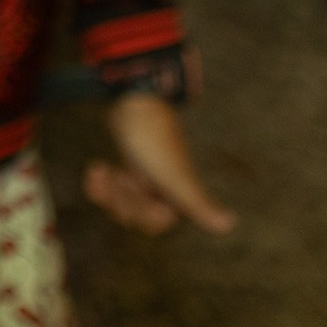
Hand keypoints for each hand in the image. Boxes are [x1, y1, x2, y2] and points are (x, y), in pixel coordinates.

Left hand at [83, 92, 235, 236]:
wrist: (134, 101)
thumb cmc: (154, 138)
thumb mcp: (175, 175)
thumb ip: (198, 204)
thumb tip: (229, 225)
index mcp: (179, 194)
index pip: (155, 224)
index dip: (139, 211)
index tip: (133, 190)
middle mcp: (166, 188)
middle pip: (135, 213)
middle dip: (120, 198)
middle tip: (114, 177)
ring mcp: (148, 177)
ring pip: (122, 201)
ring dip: (108, 189)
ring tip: (99, 169)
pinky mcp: (133, 166)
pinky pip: (115, 186)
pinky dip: (102, 181)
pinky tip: (96, 168)